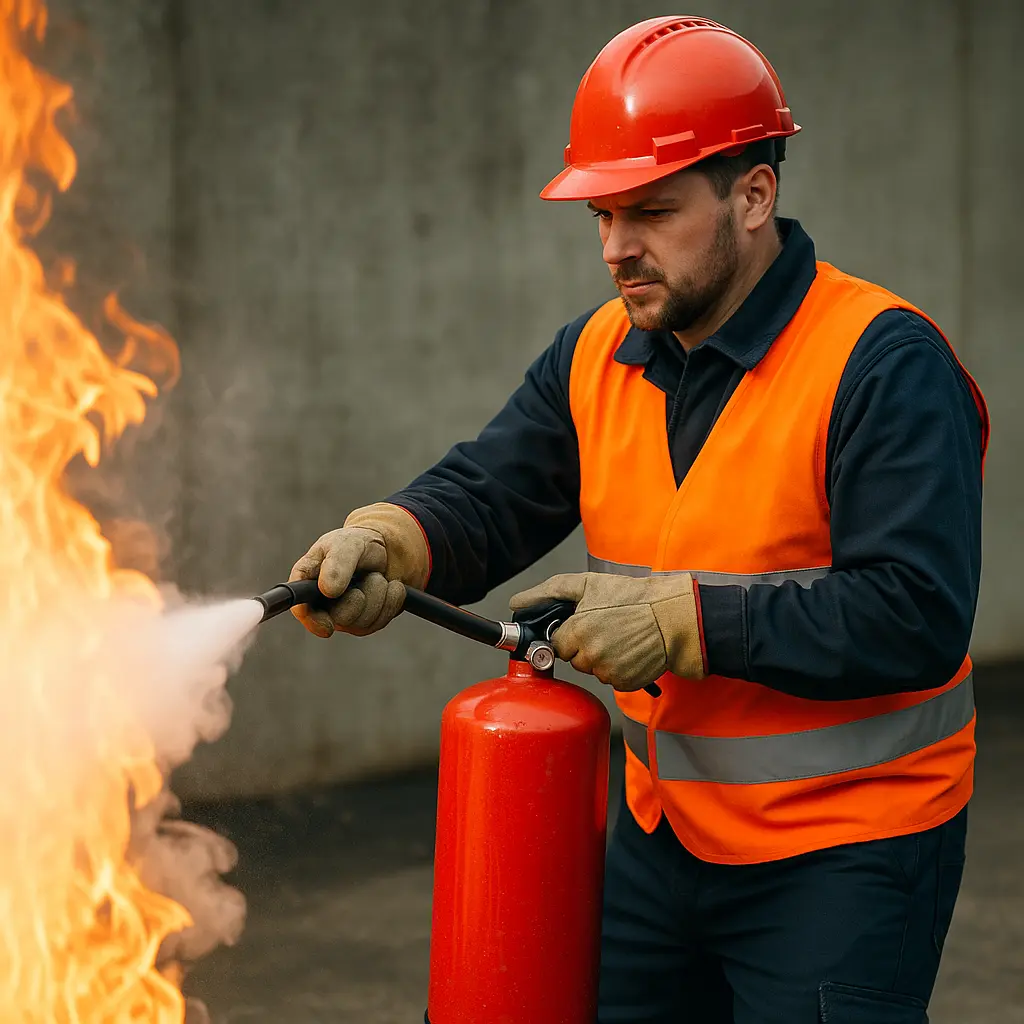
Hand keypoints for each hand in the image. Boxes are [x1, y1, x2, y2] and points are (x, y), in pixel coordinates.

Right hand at [288, 503, 429, 637]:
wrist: (383, 549)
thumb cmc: (354, 544)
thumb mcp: (346, 544)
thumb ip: (337, 564)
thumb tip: (328, 590)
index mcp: (306, 583)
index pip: (301, 610)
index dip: (313, 621)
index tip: (328, 625)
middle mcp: (321, 605)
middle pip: (341, 618)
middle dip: (360, 595)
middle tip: (366, 574)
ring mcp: (343, 616)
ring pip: (364, 621)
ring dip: (378, 593)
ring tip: (375, 575)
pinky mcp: (364, 622)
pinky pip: (381, 621)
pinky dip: (392, 599)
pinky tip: (390, 586)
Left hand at [509, 572, 704, 690]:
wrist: (673, 617)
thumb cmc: (632, 598)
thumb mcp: (587, 584)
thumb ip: (548, 592)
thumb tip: (517, 603)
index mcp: (577, 631)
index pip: (558, 643)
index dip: (570, 634)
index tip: (586, 624)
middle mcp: (590, 656)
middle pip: (573, 659)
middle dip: (584, 647)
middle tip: (606, 629)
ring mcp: (608, 672)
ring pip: (592, 671)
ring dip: (601, 659)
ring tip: (621, 639)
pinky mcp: (624, 683)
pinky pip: (611, 680)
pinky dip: (618, 669)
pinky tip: (629, 652)